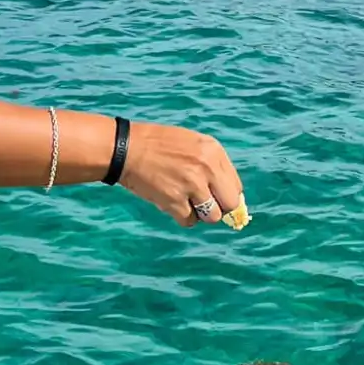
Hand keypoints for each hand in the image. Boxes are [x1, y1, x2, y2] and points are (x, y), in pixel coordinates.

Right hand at [119, 121, 247, 227]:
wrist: (127, 149)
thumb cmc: (160, 146)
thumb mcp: (193, 143)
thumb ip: (213, 165)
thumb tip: (228, 194)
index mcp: (213, 151)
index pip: (236, 186)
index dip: (226, 195)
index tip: (216, 197)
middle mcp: (206, 168)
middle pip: (230, 204)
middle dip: (219, 208)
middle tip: (204, 203)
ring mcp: (191, 185)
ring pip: (212, 217)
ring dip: (201, 214)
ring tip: (186, 201)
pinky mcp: (174, 201)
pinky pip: (189, 221)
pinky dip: (182, 217)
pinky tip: (172, 202)